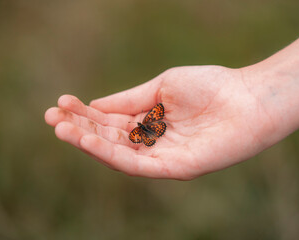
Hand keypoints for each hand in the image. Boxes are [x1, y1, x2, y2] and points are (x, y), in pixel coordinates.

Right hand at [45, 65, 274, 179]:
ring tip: (63, 130)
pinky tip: (89, 142)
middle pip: (109, 138)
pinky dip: (111, 154)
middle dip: (79, 128)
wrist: (247, 98)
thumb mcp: (161, 86)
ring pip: (118, 154)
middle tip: (51, 117)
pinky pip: (137, 165)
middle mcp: (152, 141)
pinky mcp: (173, 168)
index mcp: (149, 120)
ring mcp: (162, 157)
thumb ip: (130, 99)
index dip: (85, 112)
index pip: (110, 120)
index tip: (62, 102)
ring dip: (89, 143)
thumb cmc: (209, 87)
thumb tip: (96, 105)